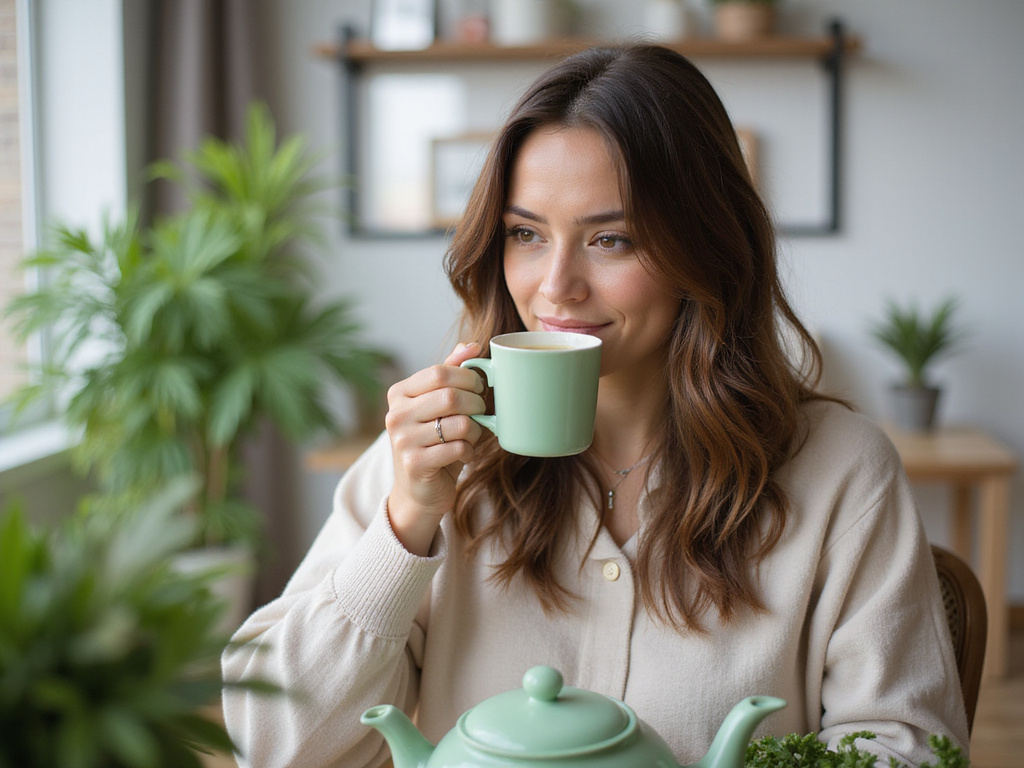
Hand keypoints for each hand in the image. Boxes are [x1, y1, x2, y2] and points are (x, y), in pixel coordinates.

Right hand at [385, 342, 485, 554]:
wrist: (419, 491)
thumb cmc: (434, 441)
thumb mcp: (439, 405)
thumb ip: (451, 372)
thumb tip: (472, 345)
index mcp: (399, 393)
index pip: (439, 372)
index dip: (467, 377)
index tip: (478, 387)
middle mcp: (396, 415)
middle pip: (450, 396)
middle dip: (475, 403)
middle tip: (481, 411)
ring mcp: (403, 440)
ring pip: (458, 423)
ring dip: (475, 430)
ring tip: (471, 436)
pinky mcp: (415, 464)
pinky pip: (458, 448)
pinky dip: (469, 451)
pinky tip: (464, 454)